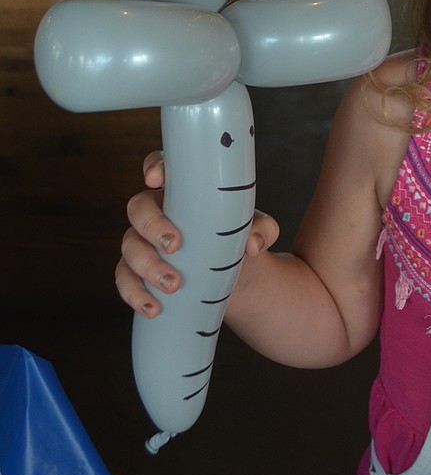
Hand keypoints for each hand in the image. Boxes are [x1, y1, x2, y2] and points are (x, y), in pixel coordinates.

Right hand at [116, 150, 279, 316]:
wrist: (235, 279)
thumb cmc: (240, 240)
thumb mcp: (257, 231)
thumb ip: (262, 230)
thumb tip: (253, 244)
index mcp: (184, 191)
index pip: (160, 167)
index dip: (153, 167)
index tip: (156, 179)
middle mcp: (158, 213)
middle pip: (138, 208)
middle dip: (151, 226)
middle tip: (175, 246)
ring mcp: (144, 243)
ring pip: (129, 246)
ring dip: (147, 266)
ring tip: (174, 286)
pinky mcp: (139, 273)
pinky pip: (125, 279)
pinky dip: (135, 293)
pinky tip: (154, 307)